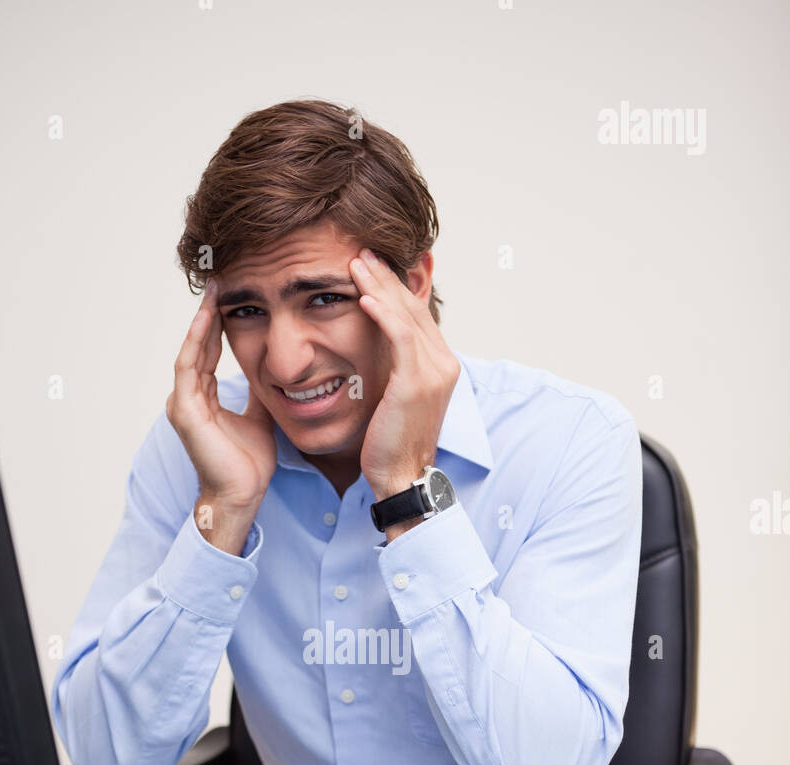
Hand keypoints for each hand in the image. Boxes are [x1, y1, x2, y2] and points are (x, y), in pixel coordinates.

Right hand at [166, 281, 277, 519]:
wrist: (241, 495)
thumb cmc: (248, 464)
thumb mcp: (260, 415)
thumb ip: (260, 391)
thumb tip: (273, 370)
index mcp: (203, 399)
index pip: (209, 352)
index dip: (218, 324)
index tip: (230, 297)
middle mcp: (188, 397)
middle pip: (197, 345)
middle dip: (207, 313)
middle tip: (219, 281)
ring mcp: (183, 402)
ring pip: (191, 350)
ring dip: (202, 319)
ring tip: (213, 291)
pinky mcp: (186, 410)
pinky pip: (190, 366)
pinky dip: (198, 340)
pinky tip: (209, 317)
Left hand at [351, 249, 459, 504]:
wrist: (401, 476)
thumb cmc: (390, 443)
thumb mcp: (394, 397)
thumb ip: (393, 367)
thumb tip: (373, 346)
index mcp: (441, 365)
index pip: (416, 315)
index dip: (392, 289)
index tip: (368, 267)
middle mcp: (443, 363)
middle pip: (412, 308)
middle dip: (385, 278)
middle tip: (360, 253)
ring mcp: (433, 372)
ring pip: (406, 315)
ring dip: (379, 286)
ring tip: (356, 264)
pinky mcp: (416, 382)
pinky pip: (400, 336)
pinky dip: (382, 313)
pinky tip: (362, 296)